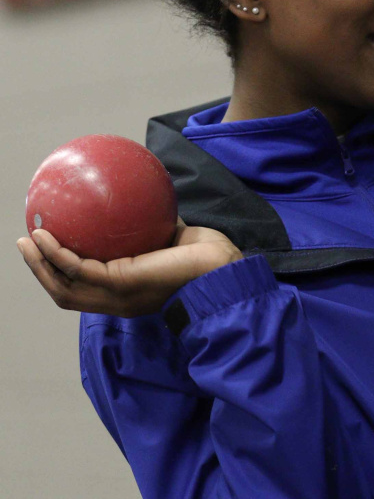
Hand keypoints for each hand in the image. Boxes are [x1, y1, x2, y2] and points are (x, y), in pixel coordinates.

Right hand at [17, 220, 242, 317]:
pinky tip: (44, 236)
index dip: (62, 275)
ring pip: (63, 286)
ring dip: (40, 264)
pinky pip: (78, 268)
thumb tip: (139, 197)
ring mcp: (116, 296)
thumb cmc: (206, 256)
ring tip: (26, 240)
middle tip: (25, 243)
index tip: (48, 250)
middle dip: (40, 271)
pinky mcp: (120, 283)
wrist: (223, 269)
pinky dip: (56, 254)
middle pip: (65, 294)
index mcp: (127, 293)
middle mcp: (117, 300)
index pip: (86, 291)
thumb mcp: (170, 236)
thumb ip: (152, 224)